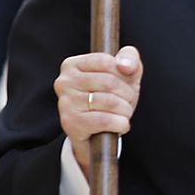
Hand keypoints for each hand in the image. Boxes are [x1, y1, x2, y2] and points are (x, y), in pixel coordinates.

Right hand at [55, 47, 142, 175]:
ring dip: (125, 110)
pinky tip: (120, 125)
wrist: (98, 136)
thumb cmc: (111, 98)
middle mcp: (64, 81)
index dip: (123, 74)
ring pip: (110, 102)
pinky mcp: (71, 123)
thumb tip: (125, 65)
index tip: (125, 83)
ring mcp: (66, 103)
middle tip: (127, 102)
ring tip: (123, 114)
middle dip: (127, 94)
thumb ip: (129, 58)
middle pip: (109, 82)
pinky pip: (105, 120)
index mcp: (73, 64)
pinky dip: (121, 124)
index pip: (106, 61)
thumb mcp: (124, 74)